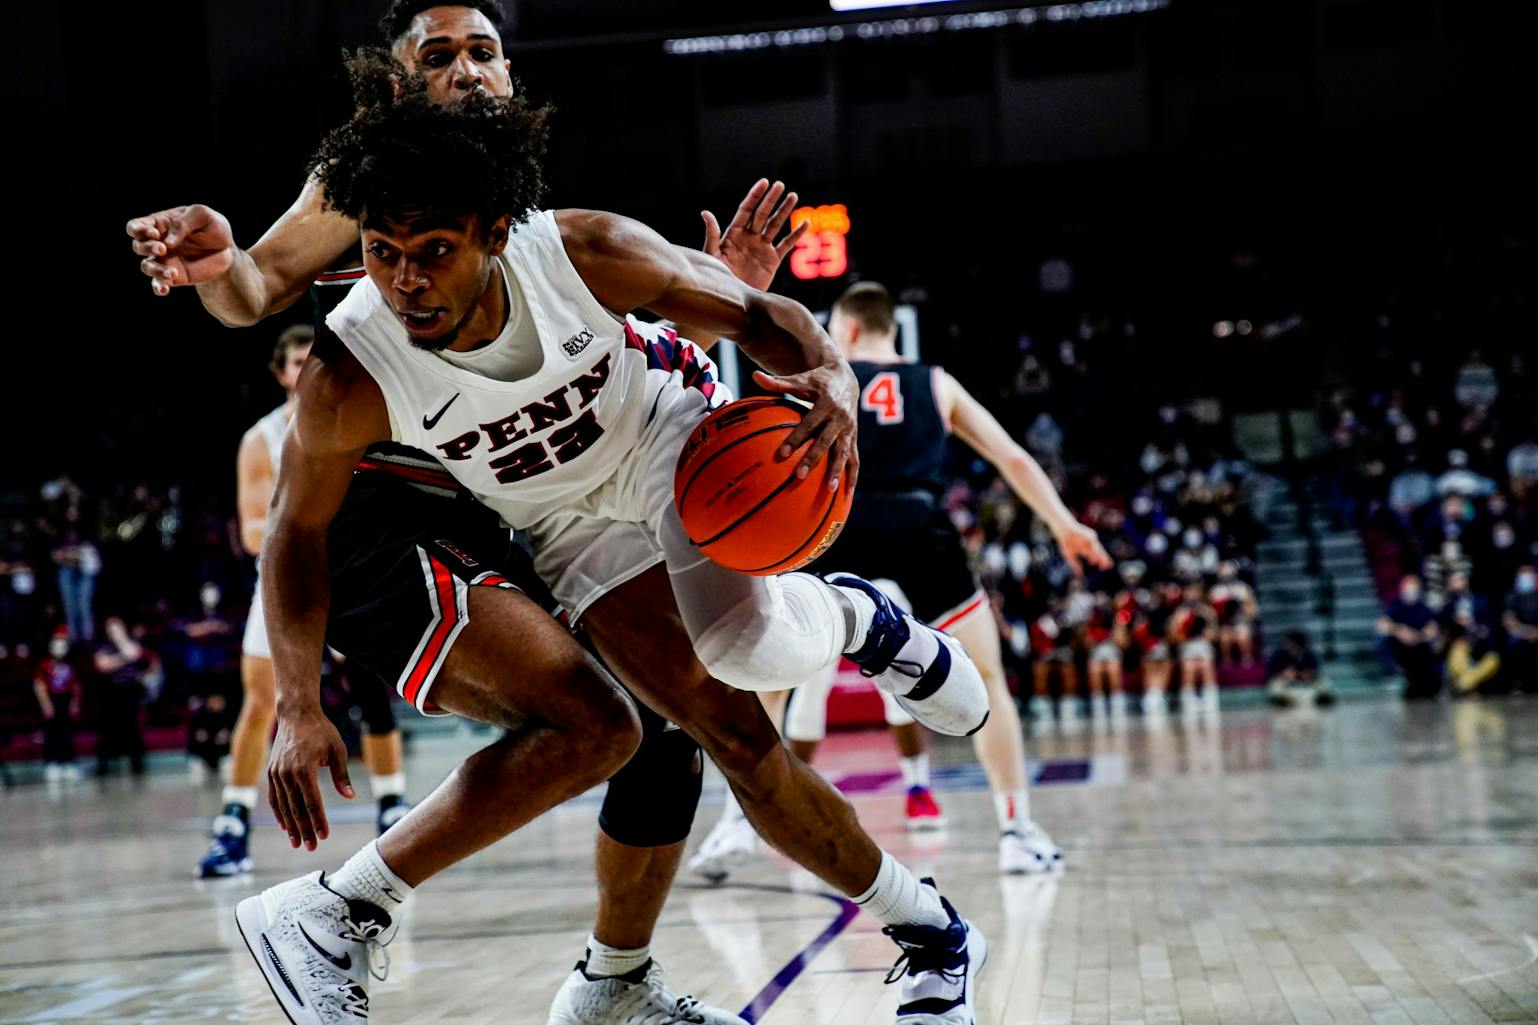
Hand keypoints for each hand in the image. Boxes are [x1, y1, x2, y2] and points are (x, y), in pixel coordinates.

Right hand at [126, 205, 235, 295]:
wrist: (228, 249)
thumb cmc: (213, 226)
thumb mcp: (202, 215)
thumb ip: (183, 223)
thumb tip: (167, 242)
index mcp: (160, 224)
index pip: (135, 227)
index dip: (139, 230)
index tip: (155, 233)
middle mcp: (158, 242)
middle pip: (138, 246)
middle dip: (146, 247)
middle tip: (163, 249)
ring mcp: (164, 260)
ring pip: (146, 266)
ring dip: (155, 269)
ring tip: (172, 272)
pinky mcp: (174, 276)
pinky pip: (158, 284)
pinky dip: (158, 287)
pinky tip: (164, 290)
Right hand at [267, 707, 354, 850]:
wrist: (296, 714)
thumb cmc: (321, 731)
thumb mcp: (337, 750)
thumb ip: (341, 775)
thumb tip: (350, 797)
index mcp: (304, 769)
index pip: (312, 802)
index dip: (318, 821)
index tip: (324, 836)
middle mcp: (287, 774)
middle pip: (296, 809)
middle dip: (304, 830)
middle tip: (311, 848)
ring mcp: (276, 774)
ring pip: (284, 806)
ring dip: (291, 826)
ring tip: (297, 842)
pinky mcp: (271, 772)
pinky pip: (274, 798)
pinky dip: (279, 813)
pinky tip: (285, 825)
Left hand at [701, 179, 808, 292]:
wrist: (732, 300)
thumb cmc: (718, 278)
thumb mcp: (713, 255)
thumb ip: (712, 235)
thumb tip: (705, 212)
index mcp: (734, 234)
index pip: (746, 210)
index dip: (754, 196)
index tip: (764, 183)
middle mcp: (749, 238)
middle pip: (762, 214)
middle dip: (771, 199)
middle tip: (780, 185)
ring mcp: (762, 248)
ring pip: (775, 225)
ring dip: (784, 211)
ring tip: (794, 196)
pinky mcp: (772, 260)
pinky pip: (786, 245)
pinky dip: (796, 235)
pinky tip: (806, 224)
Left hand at [753, 363, 859, 492]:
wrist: (845, 379)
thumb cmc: (816, 381)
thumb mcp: (799, 380)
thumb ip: (778, 382)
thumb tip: (754, 376)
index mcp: (826, 403)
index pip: (809, 424)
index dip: (796, 438)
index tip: (782, 454)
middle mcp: (840, 418)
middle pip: (825, 441)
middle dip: (813, 458)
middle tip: (799, 475)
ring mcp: (849, 430)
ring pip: (843, 453)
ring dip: (837, 471)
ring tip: (829, 490)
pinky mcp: (854, 438)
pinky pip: (854, 460)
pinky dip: (852, 477)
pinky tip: (846, 495)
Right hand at [1053, 520, 1113, 574]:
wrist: (1064, 530)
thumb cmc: (1066, 542)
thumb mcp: (1070, 555)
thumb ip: (1075, 564)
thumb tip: (1080, 574)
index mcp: (1085, 548)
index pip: (1095, 556)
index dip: (1100, 561)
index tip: (1104, 568)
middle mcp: (1090, 544)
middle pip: (1099, 553)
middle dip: (1103, 560)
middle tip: (1107, 567)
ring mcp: (1091, 540)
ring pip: (1098, 549)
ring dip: (1100, 556)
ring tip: (1104, 564)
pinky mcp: (1091, 536)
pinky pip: (1095, 545)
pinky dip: (1095, 551)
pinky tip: (1095, 557)